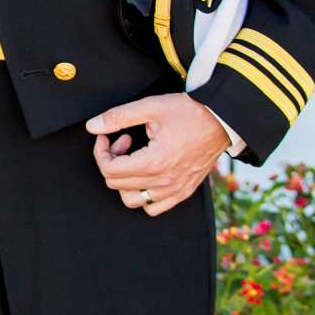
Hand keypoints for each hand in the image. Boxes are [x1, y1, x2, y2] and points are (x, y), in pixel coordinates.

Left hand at [86, 92, 228, 214]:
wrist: (222, 120)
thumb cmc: (189, 111)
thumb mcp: (151, 107)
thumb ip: (118, 117)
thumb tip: (92, 126)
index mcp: (153, 163)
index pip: (109, 170)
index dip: (101, 152)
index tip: (107, 136)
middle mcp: (163, 182)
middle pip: (117, 184)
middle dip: (112, 161)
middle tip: (123, 140)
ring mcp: (175, 190)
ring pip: (132, 200)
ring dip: (125, 180)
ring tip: (134, 158)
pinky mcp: (183, 192)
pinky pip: (154, 208)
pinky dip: (143, 195)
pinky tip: (147, 173)